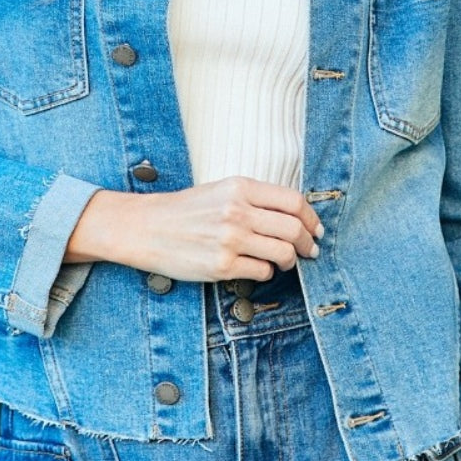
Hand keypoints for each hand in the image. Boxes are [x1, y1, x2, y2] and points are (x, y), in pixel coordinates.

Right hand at [64, 176, 324, 279]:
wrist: (145, 228)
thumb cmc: (184, 210)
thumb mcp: (220, 190)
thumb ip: (255, 198)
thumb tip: (294, 215)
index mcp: (240, 187)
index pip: (293, 201)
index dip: (311, 217)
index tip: (315, 229)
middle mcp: (237, 211)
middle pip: (293, 228)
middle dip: (308, 243)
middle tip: (310, 250)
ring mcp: (230, 239)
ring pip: (283, 253)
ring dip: (289, 260)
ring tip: (285, 262)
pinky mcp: (221, 266)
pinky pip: (262, 272)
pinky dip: (266, 272)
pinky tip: (257, 269)